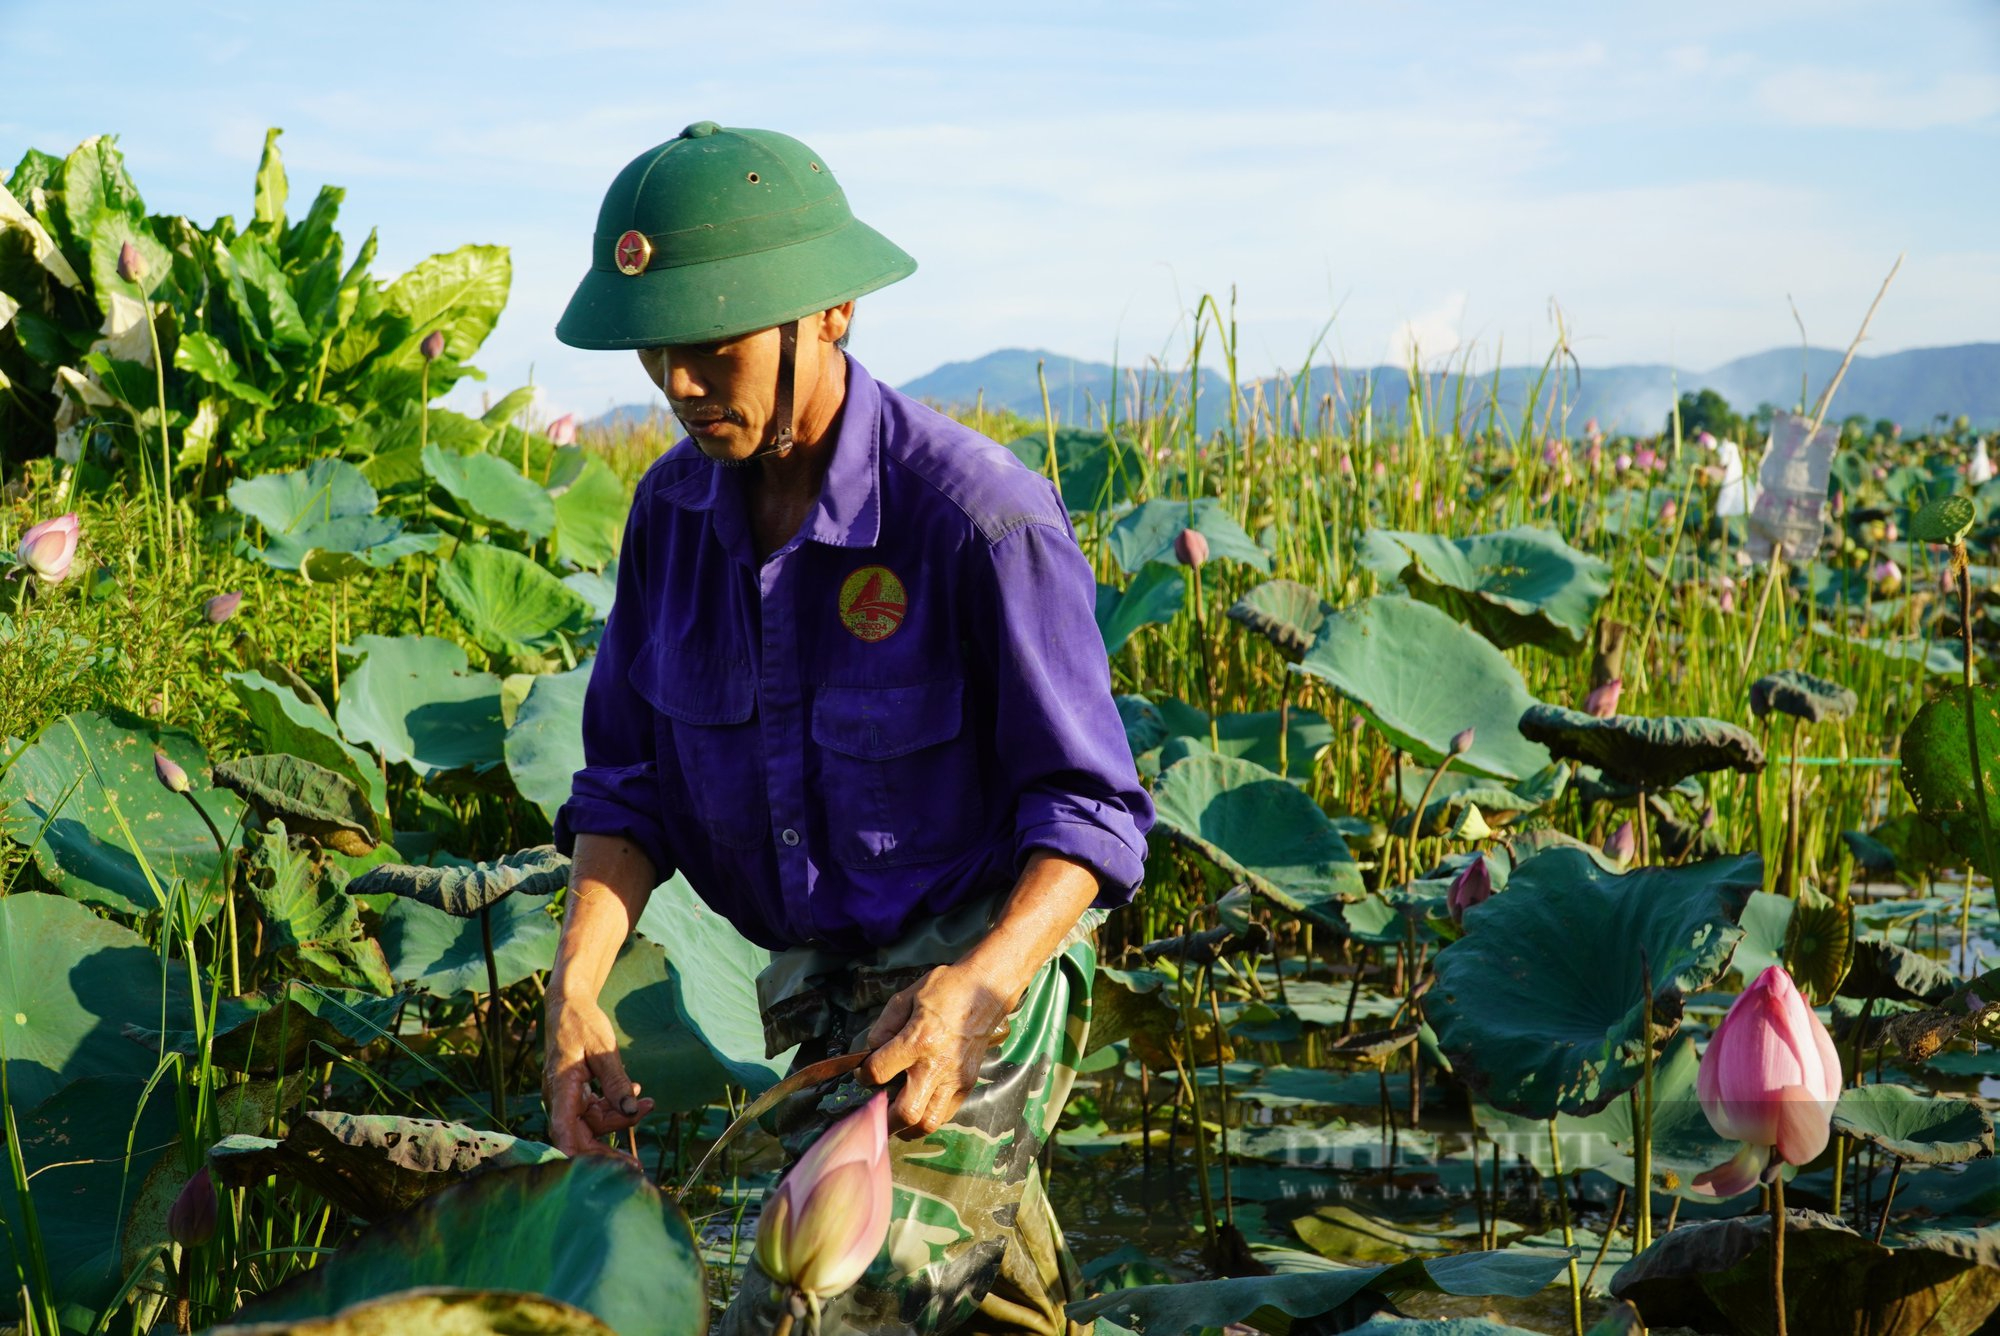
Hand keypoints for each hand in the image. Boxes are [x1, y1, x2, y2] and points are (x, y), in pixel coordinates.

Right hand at [542, 994, 654, 1158]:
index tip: (601, 1173)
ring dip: (620, 1118)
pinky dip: (615, 1107)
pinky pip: (595, 1110)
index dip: (578, 1157)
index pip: (563, 1132)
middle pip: (580, 1136)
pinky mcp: (576, 1094)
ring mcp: (567, 1098)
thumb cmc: (582, 1023)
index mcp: (561, 1088)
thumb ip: (616, 1080)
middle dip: (608, 1149)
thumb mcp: (603, 1049)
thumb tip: (631, 1111)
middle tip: (636, 1164)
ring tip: (650, 1103)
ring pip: (592, 1123)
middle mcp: (560, 1098)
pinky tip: (636, 1094)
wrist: (569, 1005)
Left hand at [860, 963, 1015, 1135]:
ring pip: (927, 1123)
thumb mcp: (905, 998)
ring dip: (907, 1126)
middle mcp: (937, 1066)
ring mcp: (955, 1079)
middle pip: (905, 1113)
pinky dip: (927, 1117)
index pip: (879, 1073)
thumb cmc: (945, 990)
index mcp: (918, 1040)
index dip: (863, 1076)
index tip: (864, 1073)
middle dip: (883, 1117)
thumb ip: (884, 1027)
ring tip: (896, 1116)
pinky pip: (944, 1115)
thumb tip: (872, 1052)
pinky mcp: (967, 1084)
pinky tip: (918, 1104)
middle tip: (875, 1109)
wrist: (985, 992)